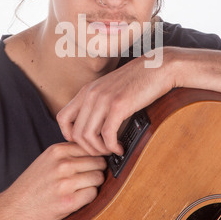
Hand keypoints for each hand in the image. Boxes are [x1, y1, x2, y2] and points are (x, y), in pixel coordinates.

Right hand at [3, 142, 106, 219]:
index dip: (94, 157)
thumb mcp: (47, 159)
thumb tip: (97, 151)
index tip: (90, 165)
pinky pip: (93, 194)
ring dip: (94, 184)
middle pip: (99, 162)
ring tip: (81, 188)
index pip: (91, 147)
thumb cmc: (32, 184)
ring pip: (98, 177)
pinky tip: (77, 198)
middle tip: (86, 178)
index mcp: (57, 150)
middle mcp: (62, 164)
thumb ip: (69, 153)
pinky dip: (89, 197)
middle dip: (96, 170)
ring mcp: (65, 183)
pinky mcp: (68, 202)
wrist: (13, 208)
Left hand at [56, 48, 174, 155]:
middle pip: (75, 133)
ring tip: (111, 150)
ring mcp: (104, 99)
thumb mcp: (110, 88)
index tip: (84, 142)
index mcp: (87, 90)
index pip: (62, 118)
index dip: (69, 136)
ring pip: (88, 136)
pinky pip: (107, 135)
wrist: (158, 67)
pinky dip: (112, 147)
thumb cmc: (138, 80)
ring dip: (100, 150)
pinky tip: (120, 147)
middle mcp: (91, 94)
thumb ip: (98, 102)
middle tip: (102, 152)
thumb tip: (93, 125)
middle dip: (88, 149)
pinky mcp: (118, 106)